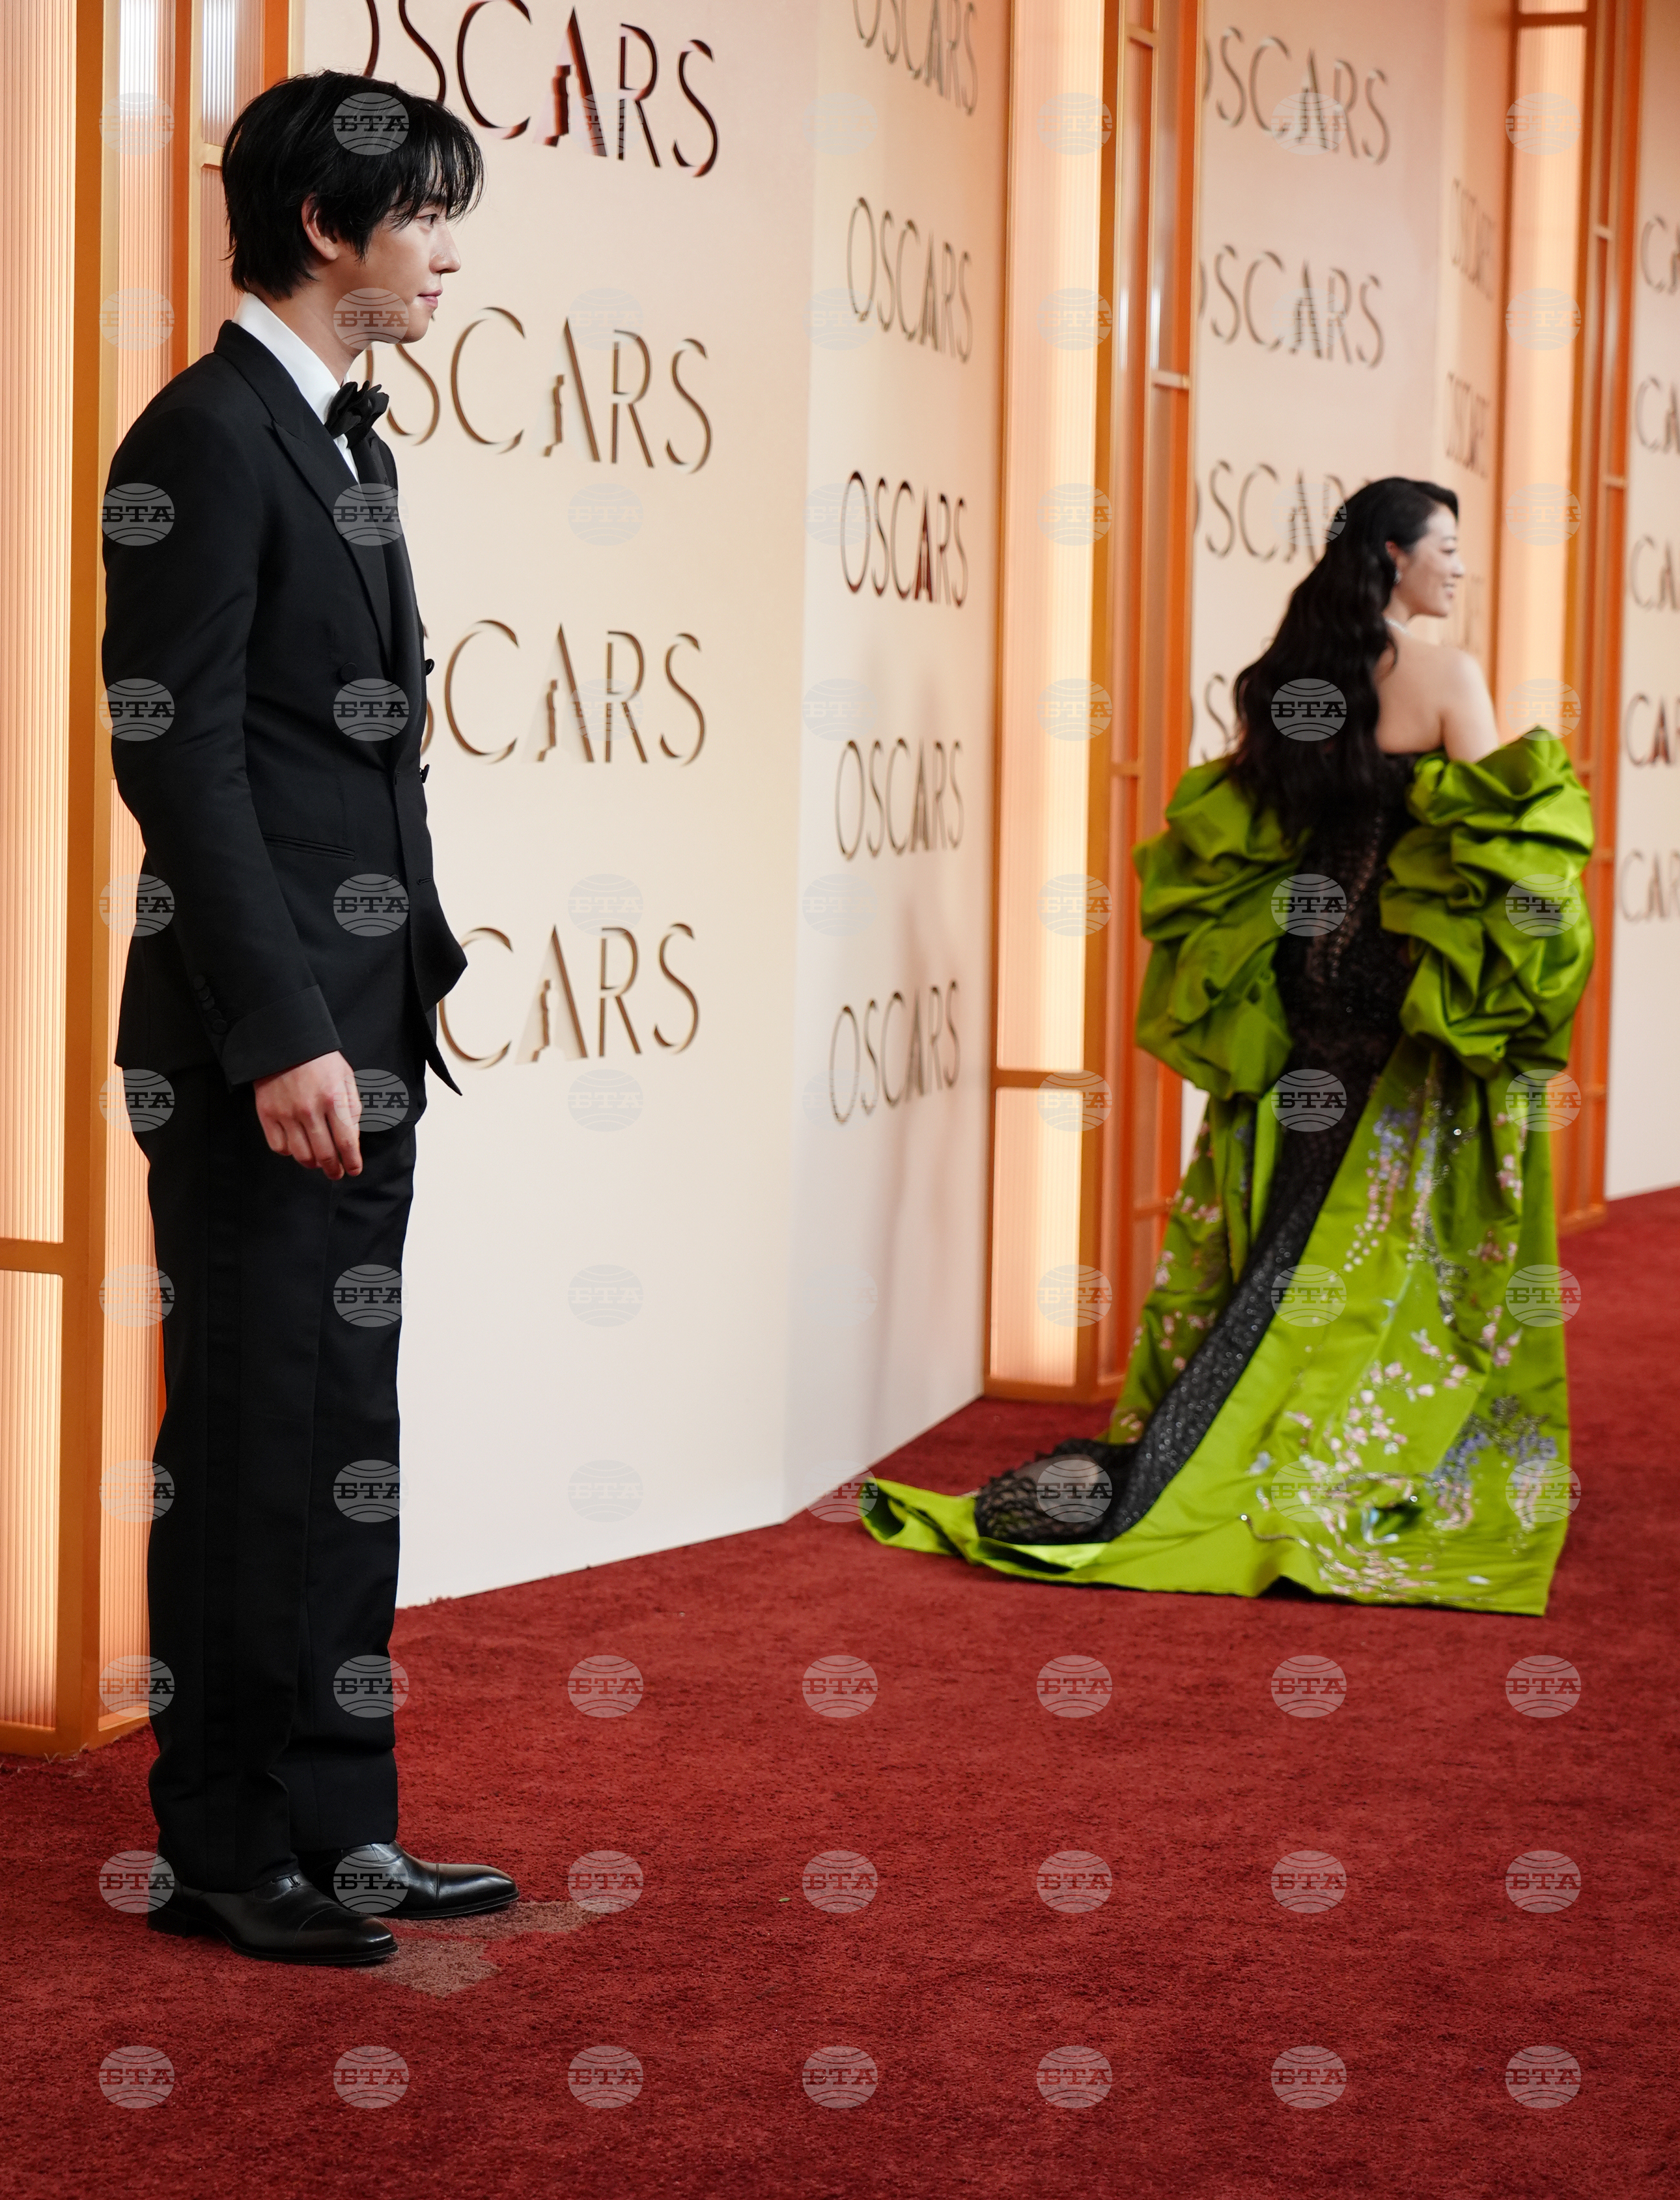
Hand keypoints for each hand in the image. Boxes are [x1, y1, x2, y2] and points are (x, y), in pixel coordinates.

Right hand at [253, 1051, 362, 1177]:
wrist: (284, 1041)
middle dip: (334, 1169)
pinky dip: (289, 1152)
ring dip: (312, 1164)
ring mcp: (286, 1113)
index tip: (354, 1170)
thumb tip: (352, 1139)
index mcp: (333, 1099)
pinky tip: (297, 1147)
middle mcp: (310, 1110)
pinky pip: (279, 1146)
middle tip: (337, 1173)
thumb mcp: (346, 1077)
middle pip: (324, 1154)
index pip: (346, 1142)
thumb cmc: (320, 1059)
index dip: (352, 1162)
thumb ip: (352, 1109)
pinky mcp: (266, 1114)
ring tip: (318, 1162)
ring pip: (301, 1155)